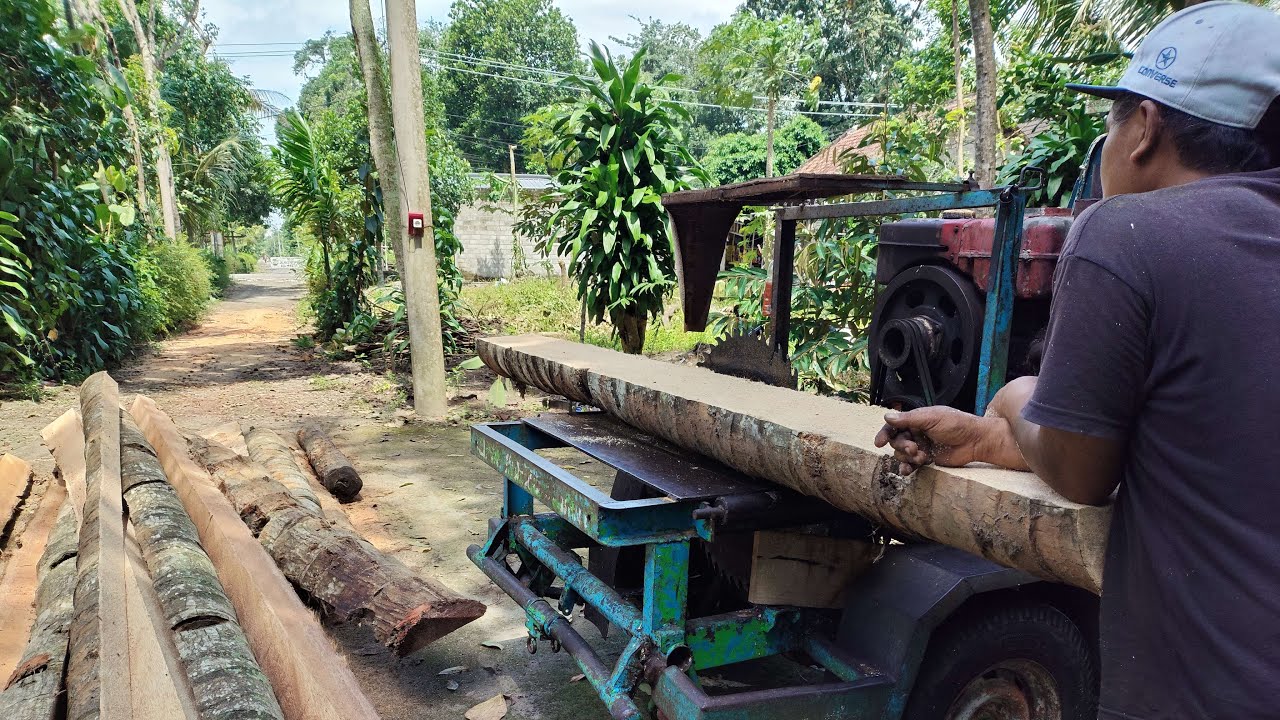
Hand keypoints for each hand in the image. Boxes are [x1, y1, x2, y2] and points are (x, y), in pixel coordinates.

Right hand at [873, 406, 1018, 474]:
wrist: (976, 441)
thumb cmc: (957, 424)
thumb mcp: (931, 418)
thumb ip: (908, 419)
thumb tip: (887, 417)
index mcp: (916, 419)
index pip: (894, 425)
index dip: (885, 433)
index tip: (879, 442)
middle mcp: (917, 432)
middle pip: (897, 441)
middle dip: (902, 446)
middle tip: (913, 448)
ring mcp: (922, 446)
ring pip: (902, 454)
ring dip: (908, 457)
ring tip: (921, 457)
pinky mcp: (928, 459)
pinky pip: (912, 465)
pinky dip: (908, 468)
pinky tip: (908, 471)